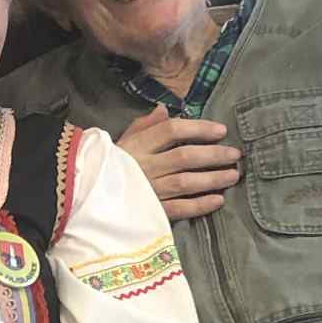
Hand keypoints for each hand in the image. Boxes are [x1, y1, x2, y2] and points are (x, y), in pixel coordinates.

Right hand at [118, 105, 241, 221]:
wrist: (85, 196)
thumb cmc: (108, 166)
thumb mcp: (123, 140)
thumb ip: (144, 125)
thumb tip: (164, 110)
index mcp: (138, 145)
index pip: (172, 130)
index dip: (199, 128)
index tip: (221, 131)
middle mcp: (144, 166)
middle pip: (185, 156)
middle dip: (214, 154)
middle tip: (235, 154)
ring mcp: (148, 190)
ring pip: (186, 182)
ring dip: (213, 178)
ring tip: (233, 175)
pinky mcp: (150, 212)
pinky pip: (179, 209)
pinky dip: (200, 205)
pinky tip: (218, 200)